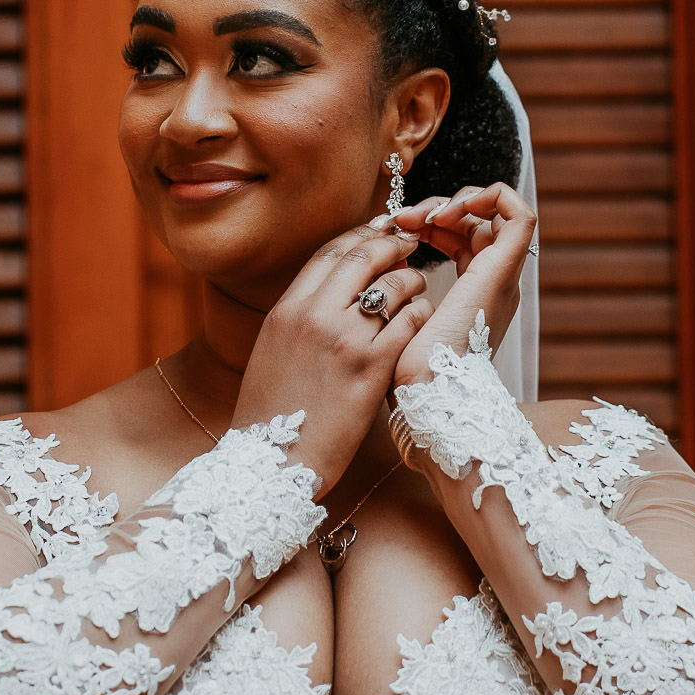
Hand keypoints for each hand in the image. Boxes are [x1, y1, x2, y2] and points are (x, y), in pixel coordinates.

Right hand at [231, 219, 432, 494]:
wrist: (271, 462)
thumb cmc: (273, 415)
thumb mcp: (273, 351)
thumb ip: (299, 317)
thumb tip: (329, 293)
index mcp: (286, 309)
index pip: (329, 252)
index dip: (360, 235)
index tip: (379, 232)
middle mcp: (313, 315)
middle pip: (363, 255)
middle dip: (392, 245)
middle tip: (409, 245)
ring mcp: (344, 340)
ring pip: (394, 284)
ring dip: (413, 279)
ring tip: (418, 287)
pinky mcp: (371, 368)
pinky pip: (410, 322)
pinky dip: (422, 314)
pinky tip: (423, 322)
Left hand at [389, 182, 535, 390]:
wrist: (426, 394)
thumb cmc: (404, 368)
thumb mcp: (395, 314)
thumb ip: (395, 284)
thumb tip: (379, 250)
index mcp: (472, 290)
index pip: (461, 236)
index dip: (430, 220)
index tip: (394, 227)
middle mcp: (492, 281)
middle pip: (478, 220)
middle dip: (438, 207)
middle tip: (402, 219)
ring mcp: (500, 276)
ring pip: (497, 212)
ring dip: (457, 200)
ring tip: (418, 217)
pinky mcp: (502, 271)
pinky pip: (520, 215)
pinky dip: (490, 197)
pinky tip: (446, 213)